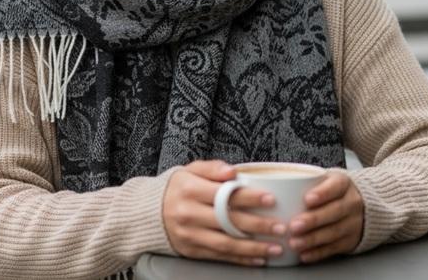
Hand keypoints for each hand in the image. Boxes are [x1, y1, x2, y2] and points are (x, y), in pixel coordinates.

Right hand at [162, 160, 287, 266]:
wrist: (145, 213)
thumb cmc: (175, 189)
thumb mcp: (189, 171)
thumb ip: (211, 168)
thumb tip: (233, 171)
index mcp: (189, 189)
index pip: (224, 194)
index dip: (249, 197)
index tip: (271, 199)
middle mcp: (188, 213)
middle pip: (228, 221)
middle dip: (258, 225)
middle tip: (281, 226)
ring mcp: (189, 234)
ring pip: (226, 243)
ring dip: (254, 248)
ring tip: (276, 248)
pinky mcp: (190, 250)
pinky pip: (219, 256)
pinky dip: (240, 259)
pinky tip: (258, 259)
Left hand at [287, 170, 364, 262]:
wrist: (363, 205)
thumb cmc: (331, 191)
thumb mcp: (325, 179)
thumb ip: (306, 181)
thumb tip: (274, 183)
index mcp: (343, 184)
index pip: (335, 187)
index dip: (322, 193)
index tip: (306, 199)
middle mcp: (352, 203)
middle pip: (334, 211)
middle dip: (313, 220)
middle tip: (293, 225)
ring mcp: (353, 223)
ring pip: (334, 232)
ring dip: (312, 239)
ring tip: (294, 243)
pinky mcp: (350, 240)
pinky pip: (334, 248)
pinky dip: (318, 253)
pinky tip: (304, 254)